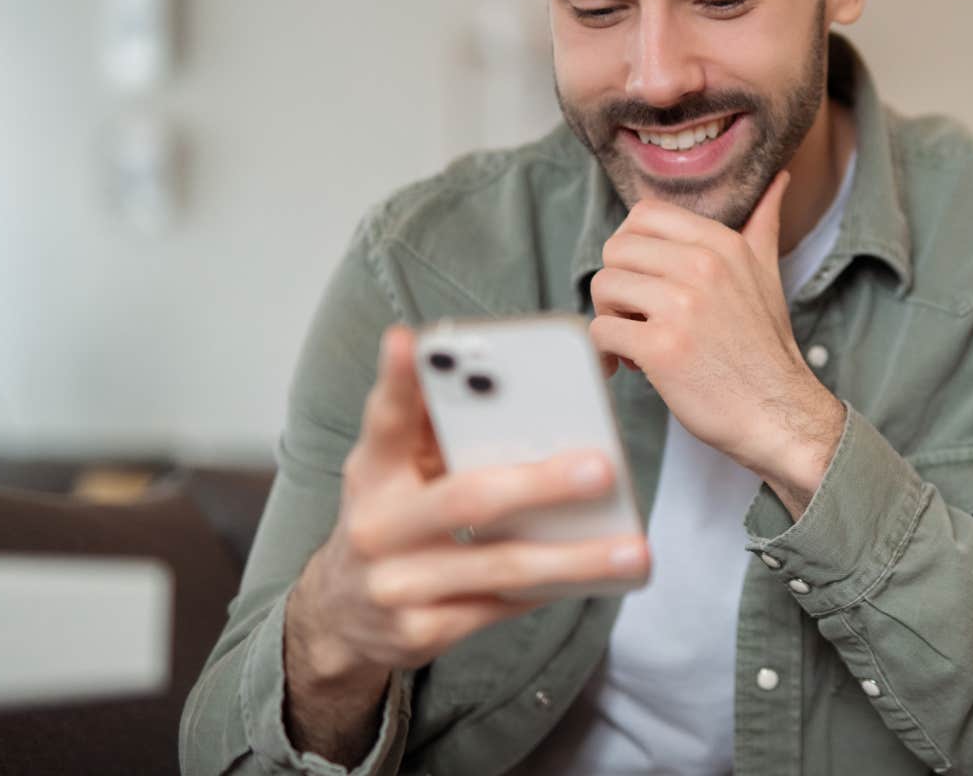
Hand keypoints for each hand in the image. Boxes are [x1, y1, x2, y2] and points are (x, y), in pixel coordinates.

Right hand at [288, 326, 649, 689]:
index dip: (397, 380)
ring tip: (632, 550)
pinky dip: (553, 589)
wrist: (341, 615)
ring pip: (500, 565)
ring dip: (574, 558)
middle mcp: (376, 525)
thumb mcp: (394, 472)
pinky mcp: (421, 631)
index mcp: (372, 470)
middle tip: (602, 468)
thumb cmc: (392, 520)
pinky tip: (596, 579)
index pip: (385, 418)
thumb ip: (438, 431)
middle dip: (541, 484)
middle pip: (466, 498)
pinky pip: (503, 607)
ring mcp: (397, 584)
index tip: (412, 341)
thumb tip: (520, 389)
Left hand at [588, 172, 844, 496]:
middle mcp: (701, 266)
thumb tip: (779, 178)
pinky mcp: (661, 347)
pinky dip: (607, 352)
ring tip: (638, 340)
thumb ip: (763, 224)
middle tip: (638, 315)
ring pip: (603, 286)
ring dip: (610, 318)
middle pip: (615, 250)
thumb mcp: (768, 275)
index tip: (644, 279)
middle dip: (618, 285)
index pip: (643, 215)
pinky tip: (631, 366)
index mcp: (721, 244)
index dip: (632, 247)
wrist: (777, 413)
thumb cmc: (765, 349)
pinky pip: (600, 331)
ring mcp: (681, 306)